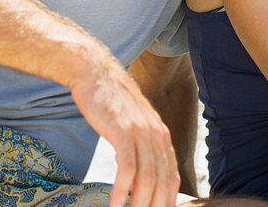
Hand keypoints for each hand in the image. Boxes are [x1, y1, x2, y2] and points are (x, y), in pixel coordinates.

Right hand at [70, 61, 180, 206]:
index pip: (172, 178)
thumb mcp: (135, 122)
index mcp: (162, 136)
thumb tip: (144, 169)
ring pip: (147, 179)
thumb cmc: (110, 101)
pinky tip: (114, 206)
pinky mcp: (122, 132)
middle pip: (163, 182)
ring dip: (139, 205)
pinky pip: (126, 169)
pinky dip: (121, 192)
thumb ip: (144, 143)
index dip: (167, 201)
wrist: (95, 73)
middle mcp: (157, 136)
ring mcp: (141, 133)